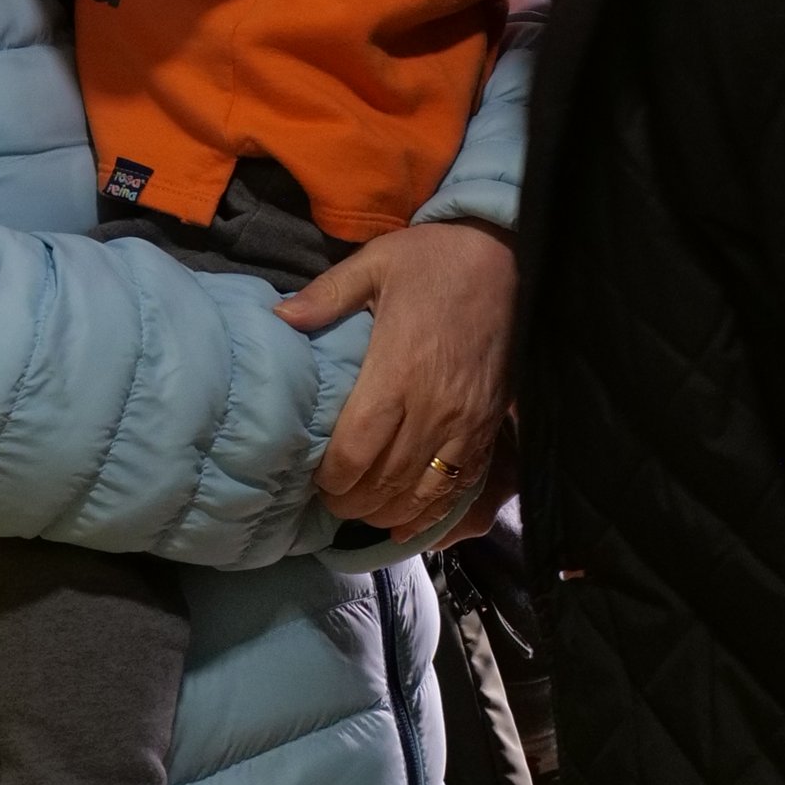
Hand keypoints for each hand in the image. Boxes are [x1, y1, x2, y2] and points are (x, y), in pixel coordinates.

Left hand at [274, 221, 515, 532]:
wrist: (506, 258)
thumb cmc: (433, 261)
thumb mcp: (374, 263)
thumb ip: (325, 295)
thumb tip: (279, 318)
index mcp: (397, 370)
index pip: (357, 448)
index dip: (333, 477)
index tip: (314, 481)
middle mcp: (433, 406)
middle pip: (387, 480)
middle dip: (354, 501)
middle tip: (330, 502)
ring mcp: (465, 422)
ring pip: (423, 491)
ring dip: (390, 512)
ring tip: (363, 513)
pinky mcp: (488, 426)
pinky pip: (461, 484)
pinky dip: (434, 513)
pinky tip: (410, 525)